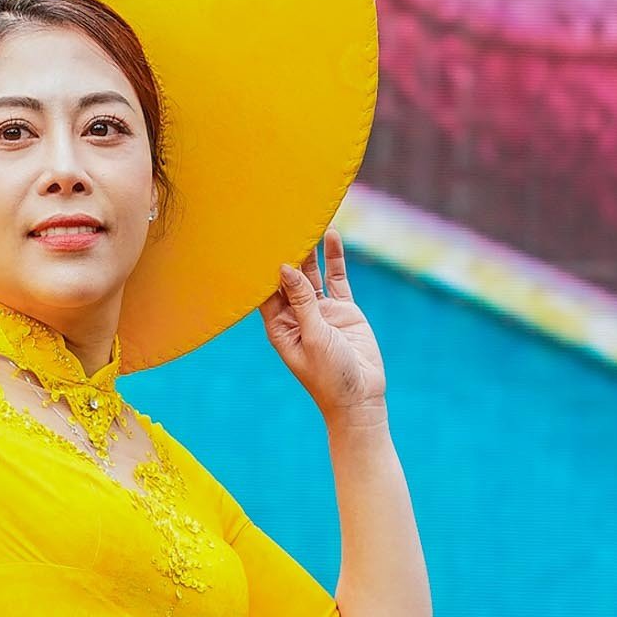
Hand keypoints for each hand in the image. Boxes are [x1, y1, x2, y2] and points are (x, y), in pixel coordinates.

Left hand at [258, 230, 386, 421]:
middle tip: (279, 220)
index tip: (256, 241)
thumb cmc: (329, 375)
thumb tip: (284, 268)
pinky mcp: (343, 308)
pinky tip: (331, 235)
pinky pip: (336, 278)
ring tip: (304, 219)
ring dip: (308, 250)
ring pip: (311, 273)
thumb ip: (301, 301)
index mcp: (279, 327)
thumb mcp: (313, 336)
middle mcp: (297, 315)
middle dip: (284, 252)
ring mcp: (320, 311)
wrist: (360, 396)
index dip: (262, 268)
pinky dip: (334, 257)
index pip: (266, 291)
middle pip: (288, 277)